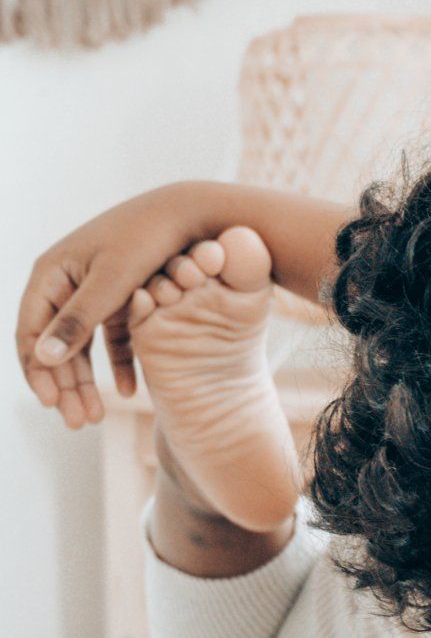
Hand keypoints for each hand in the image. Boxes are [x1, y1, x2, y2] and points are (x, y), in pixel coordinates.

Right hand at [16, 182, 236, 429]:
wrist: (192, 214)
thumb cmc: (149, 240)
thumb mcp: (113, 282)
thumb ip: (78, 320)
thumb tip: (43, 358)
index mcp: (52, 272)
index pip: (31, 332)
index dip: (39, 371)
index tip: (53, 405)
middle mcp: (66, 280)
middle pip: (54, 343)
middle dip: (63, 385)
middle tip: (77, 422)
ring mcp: (92, 289)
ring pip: (80, 345)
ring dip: (85, 382)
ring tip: (95, 417)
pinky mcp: (119, 296)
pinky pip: (110, 337)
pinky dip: (117, 364)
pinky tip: (128, 392)